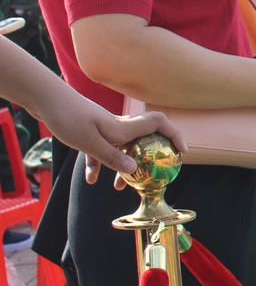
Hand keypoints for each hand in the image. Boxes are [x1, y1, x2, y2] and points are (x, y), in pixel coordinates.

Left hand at [48, 101, 185, 186]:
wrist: (44, 99)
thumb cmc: (67, 117)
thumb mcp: (89, 142)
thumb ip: (111, 157)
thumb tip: (134, 170)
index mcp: (123, 127)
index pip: (159, 124)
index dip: (175, 135)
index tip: (182, 151)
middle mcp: (118, 126)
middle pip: (144, 140)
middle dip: (150, 158)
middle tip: (152, 174)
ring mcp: (104, 128)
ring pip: (122, 149)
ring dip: (123, 166)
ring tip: (119, 186)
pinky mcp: (90, 131)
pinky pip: (100, 150)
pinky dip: (98, 164)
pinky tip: (91, 179)